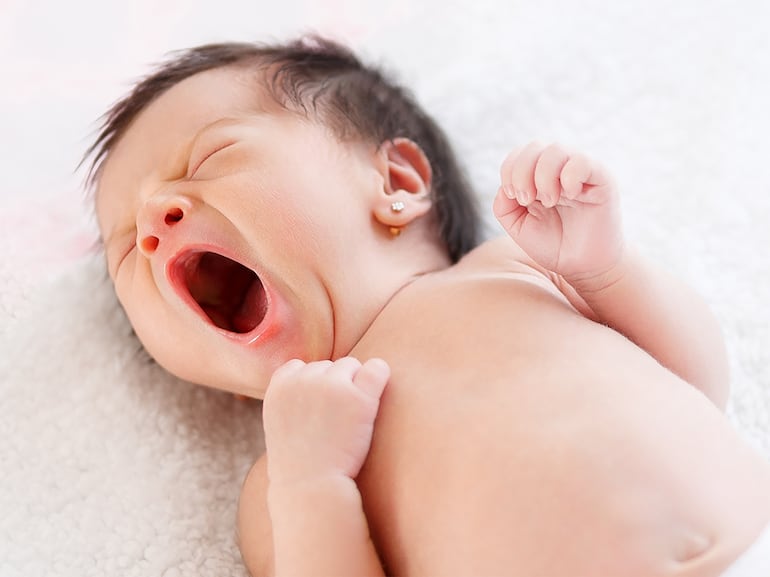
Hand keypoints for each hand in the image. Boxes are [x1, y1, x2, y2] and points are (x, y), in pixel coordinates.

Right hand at [263, 357, 389, 485]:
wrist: (312, 489)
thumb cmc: (299, 462)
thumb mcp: (279, 422)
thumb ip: (292, 394)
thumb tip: (316, 375)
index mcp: (280, 384)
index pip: (300, 367)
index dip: (311, 388)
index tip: (315, 413)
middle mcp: (304, 379)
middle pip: (328, 367)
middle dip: (334, 387)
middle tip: (334, 422)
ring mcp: (332, 385)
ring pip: (351, 367)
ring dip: (355, 387)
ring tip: (350, 420)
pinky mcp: (359, 397)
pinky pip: (377, 368)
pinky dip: (379, 377)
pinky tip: (375, 398)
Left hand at [493, 142, 624, 282]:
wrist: (582, 265)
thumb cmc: (553, 244)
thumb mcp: (518, 226)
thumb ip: (503, 206)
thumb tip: (504, 187)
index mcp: (538, 176)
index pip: (519, 154)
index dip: (509, 170)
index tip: (513, 197)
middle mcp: (559, 169)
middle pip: (535, 147)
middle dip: (522, 172)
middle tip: (527, 200)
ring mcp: (580, 172)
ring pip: (556, 150)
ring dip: (544, 176)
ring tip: (549, 201)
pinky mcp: (602, 179)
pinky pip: (584, 161)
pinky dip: (569, 175)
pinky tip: (569, 194)